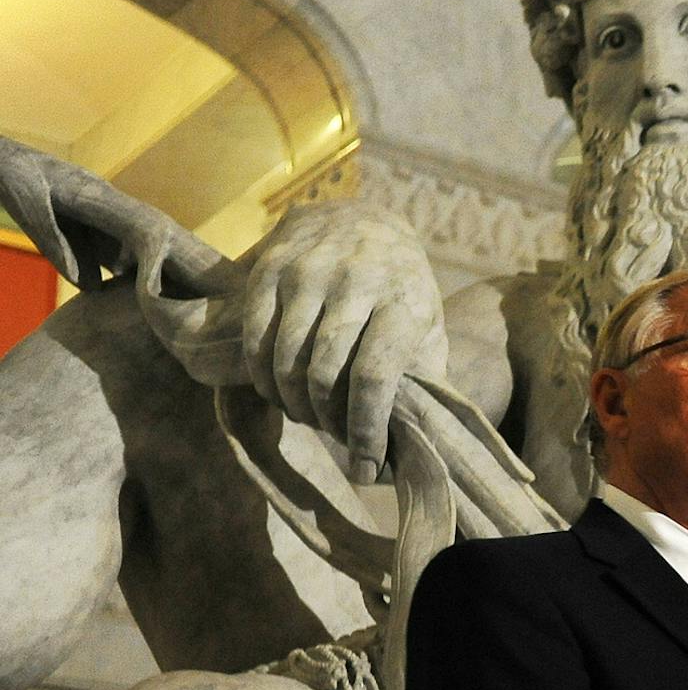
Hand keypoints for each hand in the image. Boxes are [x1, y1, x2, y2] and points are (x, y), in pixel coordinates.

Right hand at [235, 201, 446, 483]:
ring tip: (310, 417)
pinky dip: (264, 379)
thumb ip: (425, 378)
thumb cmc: (403, 291)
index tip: (365, 469)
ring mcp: (307, 274)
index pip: (373, 379)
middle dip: (328, 421)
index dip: (365, 432)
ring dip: (295, 405)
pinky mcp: (270, 270)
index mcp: (402, 303)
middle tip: (337, 438)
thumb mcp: (429, 327)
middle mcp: (354, 284)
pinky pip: (256, 340)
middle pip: (324, 374)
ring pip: (286, 361)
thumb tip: (416, 446)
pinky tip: (278, 393)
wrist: (362, 220)